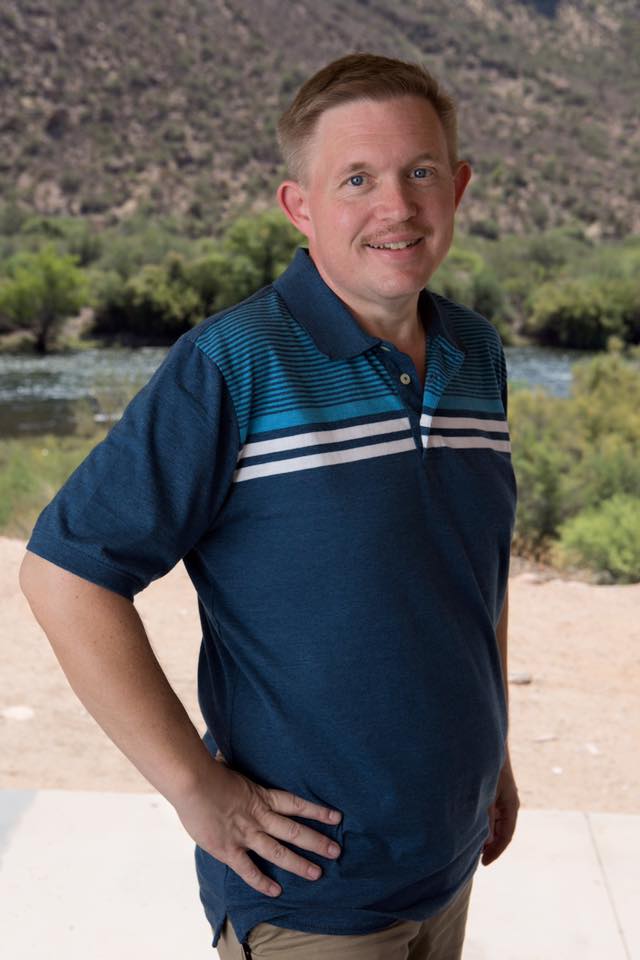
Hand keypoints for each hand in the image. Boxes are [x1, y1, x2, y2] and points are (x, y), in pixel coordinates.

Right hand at [174, 752, 341, 897]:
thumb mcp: (229, 767)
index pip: (296, 804)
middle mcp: (259, 817)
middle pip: (294, 831)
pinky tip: (276, 891)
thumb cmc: (207, 770)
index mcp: (261, 796)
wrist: (192, 782)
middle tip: (336, 852)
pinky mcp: (228, 849)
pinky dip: (262, 882)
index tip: (336, 818)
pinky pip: (248, 869)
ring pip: (278, 852)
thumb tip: (226, 754)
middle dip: (317, 842)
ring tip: (317, 874)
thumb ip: (234, 769)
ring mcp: (245, 834)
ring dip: (299, 864)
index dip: (317, 811)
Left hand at [481, 757, 518, 865]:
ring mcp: (503, 796)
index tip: (484, 864)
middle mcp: (509, 802)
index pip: (506, 836)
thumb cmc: (487, 767)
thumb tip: (486, 843)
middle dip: (490, 845)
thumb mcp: (485, 794)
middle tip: (475, 858)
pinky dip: (484, 822)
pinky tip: (471, 825)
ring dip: (486, 834)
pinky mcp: (495, 790)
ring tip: (472, 845)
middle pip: (502, 830)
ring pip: (496, 821)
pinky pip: (492, 812)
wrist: (487, 742)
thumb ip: (486, 817)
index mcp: (511, 805)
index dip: (495, 851)